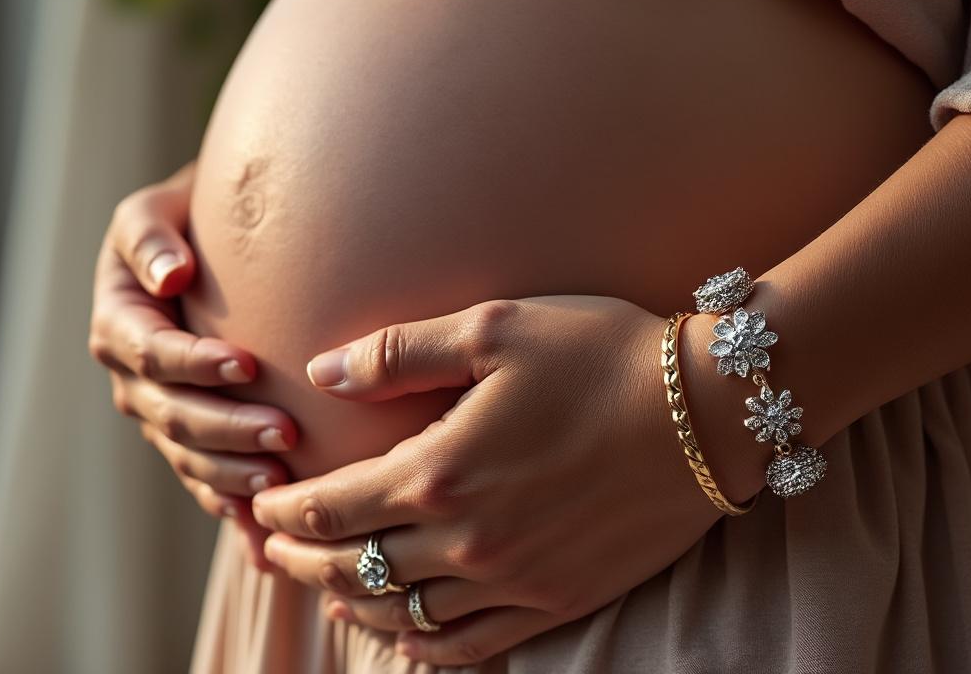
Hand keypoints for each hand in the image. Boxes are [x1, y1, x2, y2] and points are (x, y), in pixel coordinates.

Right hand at [88, 163, 298, 566]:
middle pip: (174, 415)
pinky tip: (261, 534)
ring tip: (282, 482)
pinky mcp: (186, 442)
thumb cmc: (183, 218)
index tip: (248, 363)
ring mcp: (158, 416)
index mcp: (119, 323)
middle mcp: (132, 379)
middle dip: (228, 428)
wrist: (204, 247)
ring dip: (232, 475)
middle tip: (286, 433)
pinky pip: (203, 482)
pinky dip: (229, 509)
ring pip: (189, 458)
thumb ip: (150, 235)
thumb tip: (172, 274)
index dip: (195, 364)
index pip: (153, 353)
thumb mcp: (154, 209)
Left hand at [251, 296, 753, 665]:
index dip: (286, 512)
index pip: (332, 509)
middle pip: (356, 567)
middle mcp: (468, 540)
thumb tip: (322, 370)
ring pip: (405, 612)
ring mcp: (514, 580)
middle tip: (273, 549)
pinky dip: (425, 644)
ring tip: (329, 587)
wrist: (711, 411)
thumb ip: (398, 353)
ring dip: (354, 601)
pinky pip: (471, 644)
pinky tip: (406, 633)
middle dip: (303, 558)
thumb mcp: (493, 328)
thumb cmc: (601, 354)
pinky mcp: (559, 600)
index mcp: (441, 471)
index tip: (258, 507)